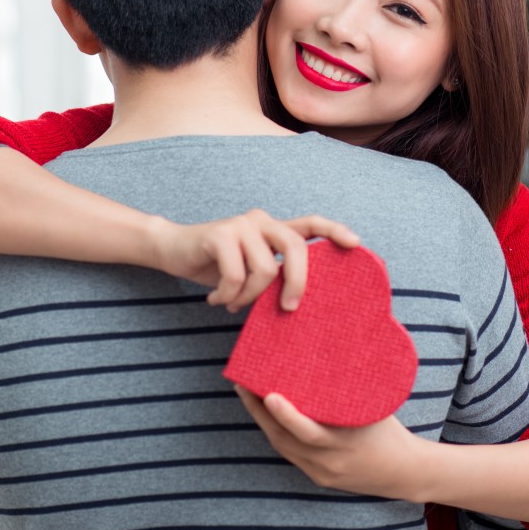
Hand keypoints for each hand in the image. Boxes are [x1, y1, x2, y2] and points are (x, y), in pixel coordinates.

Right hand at [152, 211, 359, 312]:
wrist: (172, 250)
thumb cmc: (216, 266)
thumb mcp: (250, 270)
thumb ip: (273, 275)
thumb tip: (299, 303)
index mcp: (274, 229)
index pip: (310, 223)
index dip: (334, 230)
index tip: (356, 244)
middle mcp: (262, 221)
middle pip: (296, 248)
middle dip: (297, 282)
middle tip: (289, 308)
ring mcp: (241, 224)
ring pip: (265, 269)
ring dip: (248, 297)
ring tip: (232, 303)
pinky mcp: (220, 233)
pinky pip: (236, 275)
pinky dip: (227, 296)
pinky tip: (215, 299)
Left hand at [236, 387, 425, 499]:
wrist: (404, 472)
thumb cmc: (389, 430)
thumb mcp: (377, 407)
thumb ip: (357, 384)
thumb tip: (347, 343)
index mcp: (346, 443)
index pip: (309, 433)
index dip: (287, 415)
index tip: (269, 394)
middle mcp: (329, 461)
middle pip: (285, 438)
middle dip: (259, 412)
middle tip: (242, 384)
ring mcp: (320, 472)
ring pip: (282, 447)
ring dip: (262, 421)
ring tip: (247, 393)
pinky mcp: (317, 477)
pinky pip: (290, 454)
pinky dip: (276, 433)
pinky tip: (265, 414)